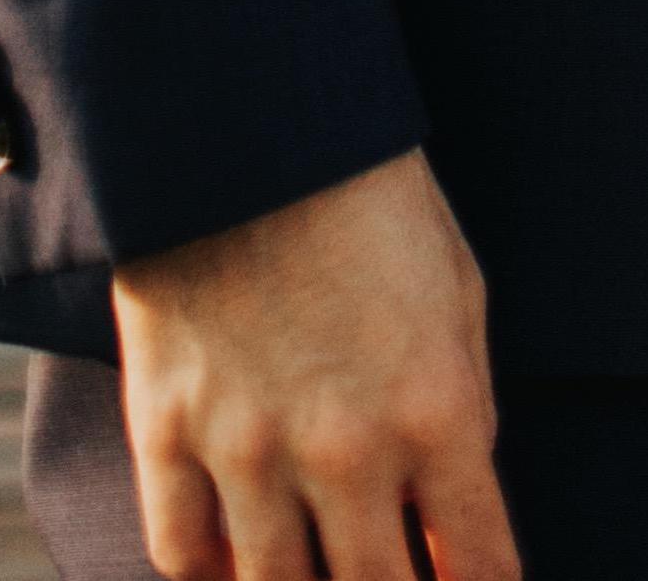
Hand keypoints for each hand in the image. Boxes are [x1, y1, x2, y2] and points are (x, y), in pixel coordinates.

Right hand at [109, 146, 518, 580]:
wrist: (248, 112)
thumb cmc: (370, 193)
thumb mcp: (458, 291)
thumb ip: (465, 408)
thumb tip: (454, 514)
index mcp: (436, 410)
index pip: (480, 564)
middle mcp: (347, 450)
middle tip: (389, 579)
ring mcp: (249, 448)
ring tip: (313, 573)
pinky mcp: (167, 428)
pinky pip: (181, 555)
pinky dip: (210, 574)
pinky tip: (232, 564)